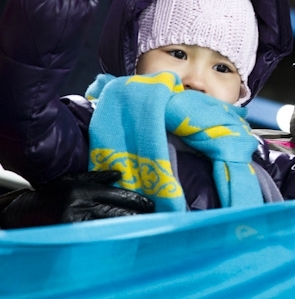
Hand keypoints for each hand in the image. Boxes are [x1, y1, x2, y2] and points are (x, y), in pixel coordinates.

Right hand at [0, 170, 153, 228]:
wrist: (25, 211)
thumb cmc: (51, 193)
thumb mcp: (72, 179)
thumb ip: (96, 177)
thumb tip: (119, 174)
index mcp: (83, 189)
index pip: (117, 195)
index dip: (136, 200)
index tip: (151, 204)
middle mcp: (80, 204)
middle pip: (115, 211)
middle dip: (136, 215)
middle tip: (154, 217)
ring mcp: (74, 220)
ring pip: (108, 224)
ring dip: (127, 226)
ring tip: (144, 227)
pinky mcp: (69, 233)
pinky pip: (96, 235)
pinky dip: (110, 235)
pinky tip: (123, 236)